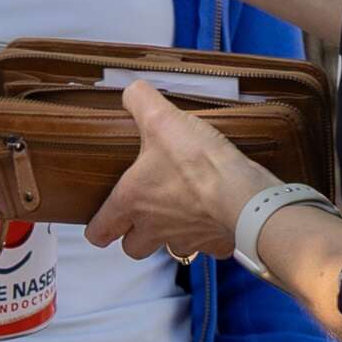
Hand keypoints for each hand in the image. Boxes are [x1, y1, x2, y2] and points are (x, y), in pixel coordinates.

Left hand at [86, 80, 257, 262]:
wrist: (243, 194)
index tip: (102, 226)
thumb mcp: (161, 119)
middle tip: (142, 218)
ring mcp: (185, 240)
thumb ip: (140, 101)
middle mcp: (154, 228)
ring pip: (170, 249)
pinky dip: (209, 236)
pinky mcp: (214, 244)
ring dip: (172, 237)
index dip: (98, 229)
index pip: (100, 231)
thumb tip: (132, 92)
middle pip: (133, 248)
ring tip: (181, 214)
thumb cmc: (199, 163)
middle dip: (134, 237)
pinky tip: (215, 216)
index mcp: (132, 202)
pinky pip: (208, 246)